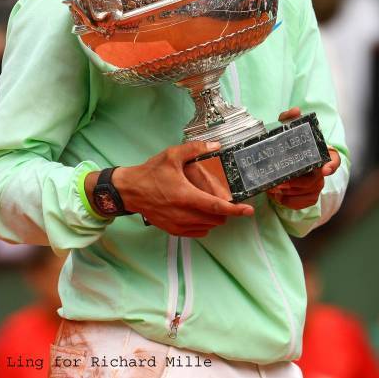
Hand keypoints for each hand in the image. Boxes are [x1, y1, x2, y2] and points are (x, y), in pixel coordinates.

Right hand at [106, 141, 253, 236]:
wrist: (130, 191)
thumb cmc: (151, 173)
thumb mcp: (172, 155)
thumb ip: (195, 149)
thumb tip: (216, 145)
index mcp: (186, 196)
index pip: (217, 207)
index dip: (235, 210)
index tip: (248, 211)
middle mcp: (184, 214)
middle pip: (216, 219)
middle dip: (224, 211)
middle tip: (224, 199)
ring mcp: (178, 225)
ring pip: (208, 226)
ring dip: (214, 217)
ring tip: (210, 203)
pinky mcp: (173, 230)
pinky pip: (197, 231)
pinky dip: (203, 224)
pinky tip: (199, 212)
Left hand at [266, 107, 340, 209]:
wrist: (281, 161)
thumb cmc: (287, 145)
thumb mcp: (286, 129)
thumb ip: (289, 119)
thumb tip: (295, 111)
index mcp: (320, 154)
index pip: (334, 160)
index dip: (332, 165)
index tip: (324, 170)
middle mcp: (321, 171)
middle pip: (315, 180)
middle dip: (297, 183)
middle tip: (280, 182)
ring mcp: (316, 185)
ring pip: (308, 192)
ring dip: (290, 193)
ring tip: (273, 189)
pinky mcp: (308, 196)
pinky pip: (302, 203)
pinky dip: (289, 202)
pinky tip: (276, 197)